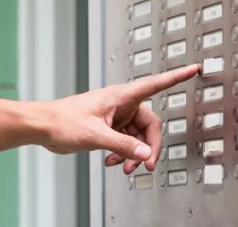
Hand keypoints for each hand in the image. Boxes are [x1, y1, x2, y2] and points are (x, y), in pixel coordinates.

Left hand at [39, 64, 200, 173]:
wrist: (43, 127)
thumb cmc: (62, 121)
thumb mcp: (96, 135)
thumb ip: (122, 145)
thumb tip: (145, 154)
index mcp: (120, 96)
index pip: (155, 84)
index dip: (177, 76)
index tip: (194, 69)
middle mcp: (120, 104)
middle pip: (150, 125)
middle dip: (149, 147)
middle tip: (146, 165)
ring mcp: (115, 116)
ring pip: (138, 137)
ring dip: (134, 154)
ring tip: (123, 167)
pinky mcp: (108, 127)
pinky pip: (126, 142)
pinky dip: (123, 154)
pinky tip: (113, 162)